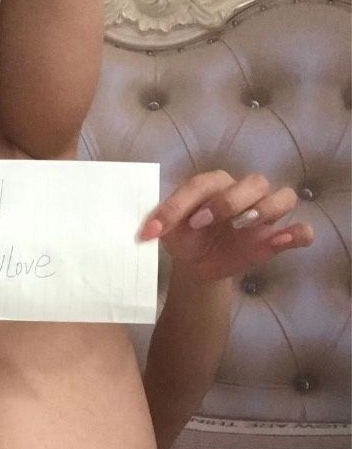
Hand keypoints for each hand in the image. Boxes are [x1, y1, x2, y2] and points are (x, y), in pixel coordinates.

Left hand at [137, 170, 314, 281]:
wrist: (198, 265)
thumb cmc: (184, 238)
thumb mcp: (167, 233)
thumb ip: (159, 225)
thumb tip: (148, 231)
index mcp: (213, 185)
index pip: (202, 184)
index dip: (182, 204)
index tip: (161, 227)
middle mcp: (243, 192)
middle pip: (252, 182)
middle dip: (227, 201)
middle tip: (202, 223)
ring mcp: (264, 213)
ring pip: (281, 197)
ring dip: (265, 209)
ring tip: (243, 227)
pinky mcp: (278, 237)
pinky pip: (301, 230)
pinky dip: (297, 234)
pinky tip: (284, 241)